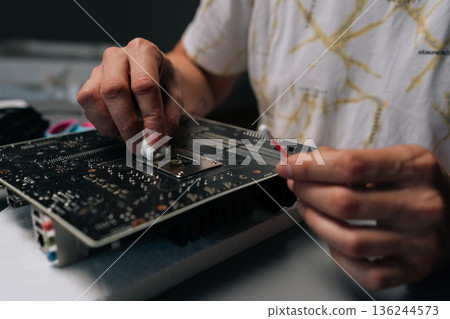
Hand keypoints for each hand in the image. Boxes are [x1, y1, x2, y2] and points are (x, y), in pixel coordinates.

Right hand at [77, 38, 182, 141]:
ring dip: (110, 124)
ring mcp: (100, 69)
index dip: (150, 116)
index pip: (144, 85)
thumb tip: (157, 142)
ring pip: (93, 96)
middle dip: (127, 123)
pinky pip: (86, 104)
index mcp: (143, 51)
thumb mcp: (175, 96)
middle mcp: (118, 56)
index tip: (155, 139)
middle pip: (114, 89)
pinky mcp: (89, 83)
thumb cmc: (164, 82)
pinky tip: (117, 129)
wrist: (155, 74)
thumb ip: (168, 118)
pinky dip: (101, 123)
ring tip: (128, 137)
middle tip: (138, 144)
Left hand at [277, 145, 449, 289]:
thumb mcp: (395, 159)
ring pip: (351, 240)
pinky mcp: (415, 268)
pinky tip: (333, 240)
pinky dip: (340, 257)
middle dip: (308, 193)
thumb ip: (351, 158)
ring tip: (307, 209)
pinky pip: (367, 272)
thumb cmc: (418, 185)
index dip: (310, 166)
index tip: (288, 166)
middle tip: (296, 186)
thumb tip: (305, 162)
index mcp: (416, 167)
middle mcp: (422, 204)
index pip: (351, 165)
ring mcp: (420, 241)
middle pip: (345, 202)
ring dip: (316, 223)